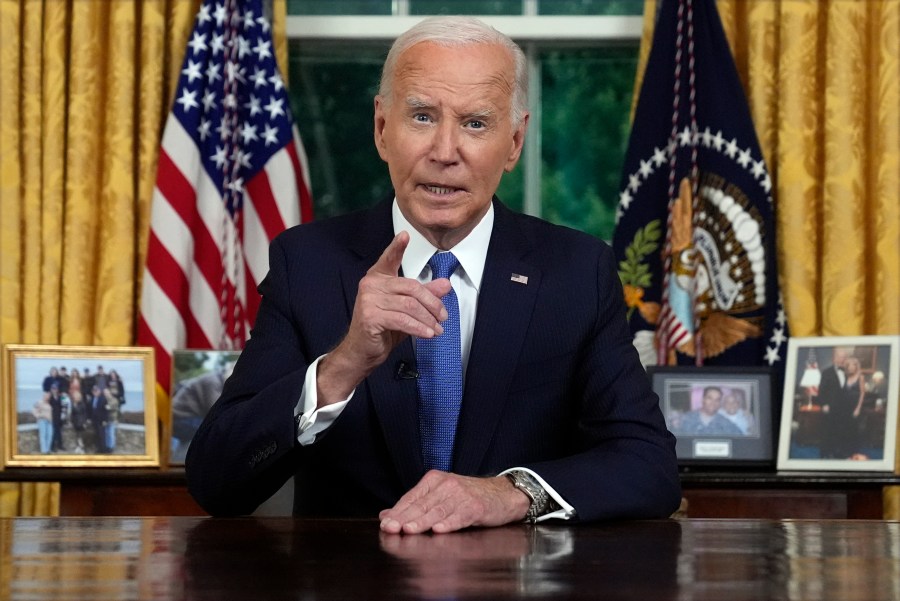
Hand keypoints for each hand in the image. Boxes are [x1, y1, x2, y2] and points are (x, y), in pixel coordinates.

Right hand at [317, 232, 451, 405]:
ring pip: (410, 305)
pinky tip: (428, 333)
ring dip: (428, 319)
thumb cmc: (381, 329)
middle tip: (443, 316)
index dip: (397, 247)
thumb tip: (445, 285)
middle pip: (412, 287)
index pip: (389, 258)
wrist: (362, 352)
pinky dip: (420, 328)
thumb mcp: (407, 310)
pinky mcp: (371, 316)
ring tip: (437, 328)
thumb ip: (425, 295)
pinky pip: (403, 320)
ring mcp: (369, 300)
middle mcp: (371, 285)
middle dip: (432, 303)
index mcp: (378, 278)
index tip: (405, 235)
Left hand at [379, 471, 530, 533]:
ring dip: (423, 522)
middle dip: (405, 518)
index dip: (398, 511)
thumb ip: (415, 505)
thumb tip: (385, 515)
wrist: (503, 494)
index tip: (385, 524)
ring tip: (409, 530)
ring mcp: (462, 495)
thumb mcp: (440, 496)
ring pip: (438, 510)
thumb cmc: (469, 497)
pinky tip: (439, 529)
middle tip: (391, 528)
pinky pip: (460, 516)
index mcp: (435, 480)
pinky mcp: (476, 506)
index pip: (412, 497)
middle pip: (422, 504)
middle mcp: (447, 484)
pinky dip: (449, 523)